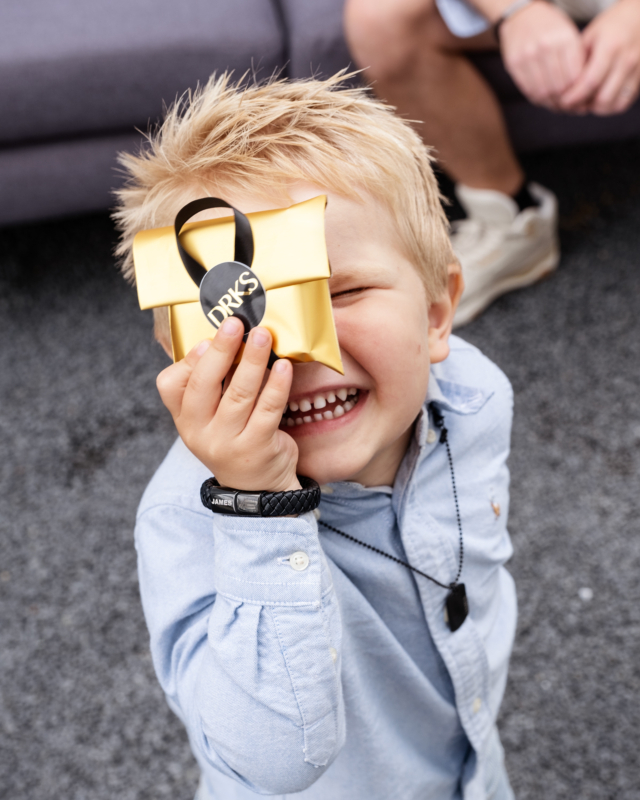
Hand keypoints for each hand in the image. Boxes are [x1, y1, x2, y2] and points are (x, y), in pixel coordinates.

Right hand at [156, 317, 300, 492]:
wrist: (257, 486)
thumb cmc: (235, 437)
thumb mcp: (211, 416)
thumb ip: (211, 383)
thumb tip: (221, 339)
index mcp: (184, 418)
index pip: (170, 386)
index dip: (189, 360)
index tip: (208, 339)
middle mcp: (199, 432)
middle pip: (205, 384)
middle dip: (222, 350)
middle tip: (236, 323)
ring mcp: (227, 442)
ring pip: (239, 393)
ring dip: (253, 360)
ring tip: (264, 336)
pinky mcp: (256, 447)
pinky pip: (268, 409)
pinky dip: (277, 385)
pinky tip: (284, 366)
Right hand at [500, 0, 585, 108]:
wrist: (521, 14)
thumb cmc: (550, 27)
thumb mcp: (569, 35)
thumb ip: (576, 60)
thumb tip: (582, 94)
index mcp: (565, 38)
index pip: (575, 77)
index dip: (578, 94)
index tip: (581, 102)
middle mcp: (546, 46)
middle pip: (559, 87)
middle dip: (565, 103)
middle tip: (569, 109)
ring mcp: (528, 55)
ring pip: (543, 92)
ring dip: (551, 104)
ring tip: (557, 106)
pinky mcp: (514, 63)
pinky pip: (528, 90)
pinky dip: (537, 99)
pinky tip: (543, 99)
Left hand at [559, 0, 639, 114]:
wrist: (637, 18)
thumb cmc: (608, 28)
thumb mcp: (589, 37)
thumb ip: (577, 62)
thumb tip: (563, 89)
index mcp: (611, 47)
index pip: (590, 82)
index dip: (574, 96)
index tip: (562, 101)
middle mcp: (627, 60)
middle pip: (603, 98)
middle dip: (583, 106)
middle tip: (571, 104)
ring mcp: (636, 70)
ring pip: (614, 104)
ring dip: (596, 109)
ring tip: (585, 102)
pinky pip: (623, 103)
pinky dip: (608, 107)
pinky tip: (598, 101)